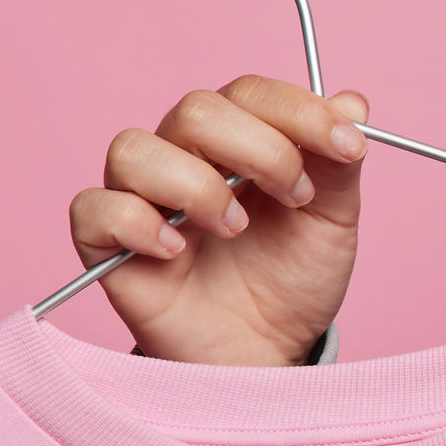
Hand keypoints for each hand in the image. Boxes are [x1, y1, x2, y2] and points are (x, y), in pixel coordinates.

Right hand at [65, 76, 369, 364]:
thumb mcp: (333, 221)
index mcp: (237, 139)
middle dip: (259, 149)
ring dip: (196, 186)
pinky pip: (93, 208)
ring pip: (134, 150)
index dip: (299, 111)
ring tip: (235, 230)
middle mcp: (183, 157)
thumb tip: (352, 101)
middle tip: (295, 197)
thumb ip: (339, 161)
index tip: (348, 148)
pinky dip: (137, 223)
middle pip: (195, 110)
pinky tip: (178, 251)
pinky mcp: (107, 244)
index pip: (250, 92)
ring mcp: (141, 198)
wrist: (268, 352)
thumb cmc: (292, 281)